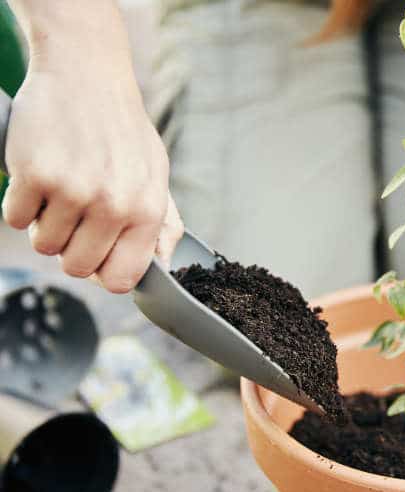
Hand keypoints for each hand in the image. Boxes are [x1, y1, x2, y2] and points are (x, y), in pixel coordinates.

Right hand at [1, 15, 182, 292]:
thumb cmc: (122, 131)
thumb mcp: (156, 175)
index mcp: (147, 210)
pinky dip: (21, 203)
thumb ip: (162, 223)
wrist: (87, 75)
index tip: (96, 252)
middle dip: (70, 247)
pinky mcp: (35, 175)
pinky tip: (40, 174)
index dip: (104, 271)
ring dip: (45, 223)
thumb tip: (163, 264)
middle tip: (74, 214)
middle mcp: (114, 205)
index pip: (122, 278)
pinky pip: (16, 219)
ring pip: (44, 245)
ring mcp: (74, 191)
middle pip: (77, 268)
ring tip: (61, 187)